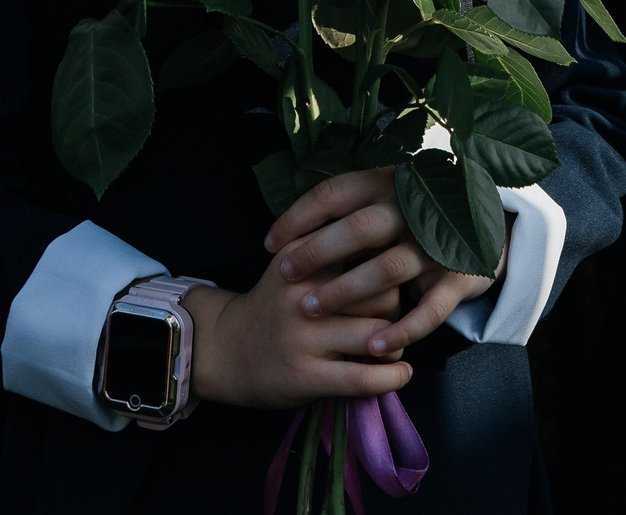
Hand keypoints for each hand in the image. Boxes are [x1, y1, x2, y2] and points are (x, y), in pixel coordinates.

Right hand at [182, 268, 410, 409]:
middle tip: (390, 320)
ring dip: (396, 343)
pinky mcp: (304, 375)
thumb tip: (400, 251)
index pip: (372, 251)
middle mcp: (302, 292)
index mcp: (305, 255)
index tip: (392, 280)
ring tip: (390, 348)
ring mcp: (303, 335)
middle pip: (383, 292)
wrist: (225, 348)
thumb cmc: (276, 304)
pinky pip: (362, 378)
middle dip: (397, 308)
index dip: (390, 267)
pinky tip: (400, 374)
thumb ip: (337, 248)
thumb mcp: (296, 261)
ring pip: (378, 333)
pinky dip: (392, 377)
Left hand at [264, 167, 502, 355]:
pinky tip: (374, 347)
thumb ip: (345, 214)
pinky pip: (430, 309)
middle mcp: (416, 209)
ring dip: (347, 291)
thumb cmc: (413, 224)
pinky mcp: (459, 278)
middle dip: (318, 253)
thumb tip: (282, 236)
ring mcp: (440, 244)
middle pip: (361, 226)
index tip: (269, 244)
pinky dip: (401, 329)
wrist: (488, 234)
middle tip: (284, 277)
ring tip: (310, 309)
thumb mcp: (384, 206)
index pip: (336, 192)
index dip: (299, 217)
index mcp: (390, 184)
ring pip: (389, 268)